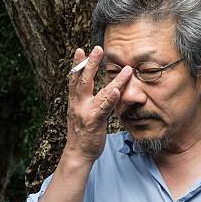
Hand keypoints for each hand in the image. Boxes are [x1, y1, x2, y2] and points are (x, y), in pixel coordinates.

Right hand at [64, 46, 132, 161]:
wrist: (78, 153)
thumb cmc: (83, 134)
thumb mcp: (82, 114)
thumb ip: (89, 102)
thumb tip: (99, 92)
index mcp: (75, 101)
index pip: (75, 79)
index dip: (77, 65)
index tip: (80, 50)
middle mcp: (78, 104)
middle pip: (84, 80)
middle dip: (90, 63)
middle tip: (97, 48)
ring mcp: (86, 112)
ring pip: (101, 92)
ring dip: (115, 80)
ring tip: (126, 69)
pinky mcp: (95, 121)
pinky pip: (104, 108)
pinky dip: (111, 99)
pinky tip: (117, 90)